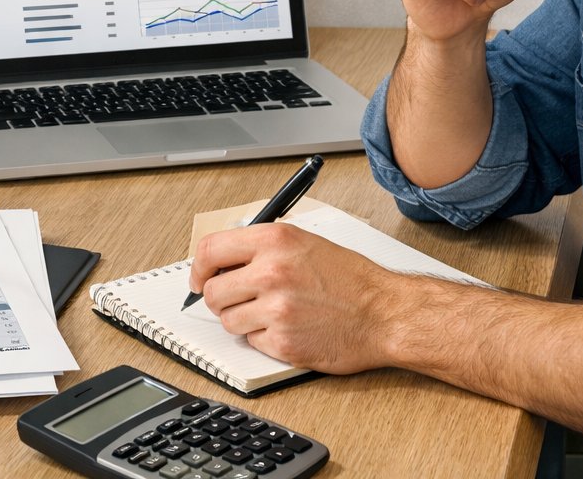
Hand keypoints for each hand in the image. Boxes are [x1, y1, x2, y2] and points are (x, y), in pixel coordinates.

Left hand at [188, 224, 398, 373]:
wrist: (384, 313)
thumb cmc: (349, 279)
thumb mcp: (303, 243)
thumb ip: (261, 247)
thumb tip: (220, 261)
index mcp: (274, 240)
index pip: (209, 250)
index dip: (198, 268)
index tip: (199, 278)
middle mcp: (271, 271)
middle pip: (212, 291)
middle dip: (222, 299)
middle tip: (241, 300)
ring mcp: (276, 308)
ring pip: (228, 320)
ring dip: (243, 320)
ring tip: (273, 313)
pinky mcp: (282, 341)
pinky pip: (251, 341)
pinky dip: (265, 338)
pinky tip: (289, 327)